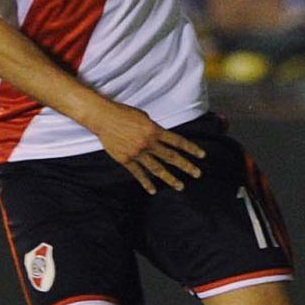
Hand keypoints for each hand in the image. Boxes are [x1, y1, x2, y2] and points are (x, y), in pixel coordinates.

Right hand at [90, 102, 206, 193]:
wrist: (103, 118)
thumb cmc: (124, 114)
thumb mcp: (144, 117)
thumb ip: (154, 129)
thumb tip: (161, 137)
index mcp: (154, 130)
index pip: (177, 141)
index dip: (191, 148)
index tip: (202, 155)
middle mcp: (148, 143)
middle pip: (171, 157)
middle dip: (186, 166)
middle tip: (197, 174)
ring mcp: (137, 153)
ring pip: (157, 169)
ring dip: (170, 178)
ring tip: (181, 186)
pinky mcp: (126, 159)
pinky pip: (138, 173)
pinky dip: (146, 182)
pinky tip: (153, 190)